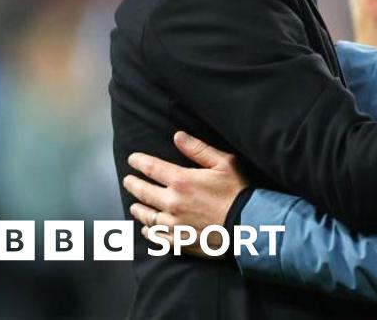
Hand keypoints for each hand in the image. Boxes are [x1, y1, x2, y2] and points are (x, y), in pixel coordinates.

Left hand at [123, 131, 247, 257]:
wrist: (248, 224)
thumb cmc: (238, 191)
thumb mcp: (224, 163)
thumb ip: (199, 149)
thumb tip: (178, 136)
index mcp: (182, 181)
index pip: (152, 168)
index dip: (139, 162)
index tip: (133, 159)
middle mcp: (172, 202)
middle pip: (143, 192)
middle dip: (133, 184)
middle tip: (128, 181)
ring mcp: (174, 224)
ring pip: (147, 216)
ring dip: (138, 209)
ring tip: (134, 205)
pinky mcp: (179, 240)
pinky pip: (156, 236)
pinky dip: (149, 231)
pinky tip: (147, 228)